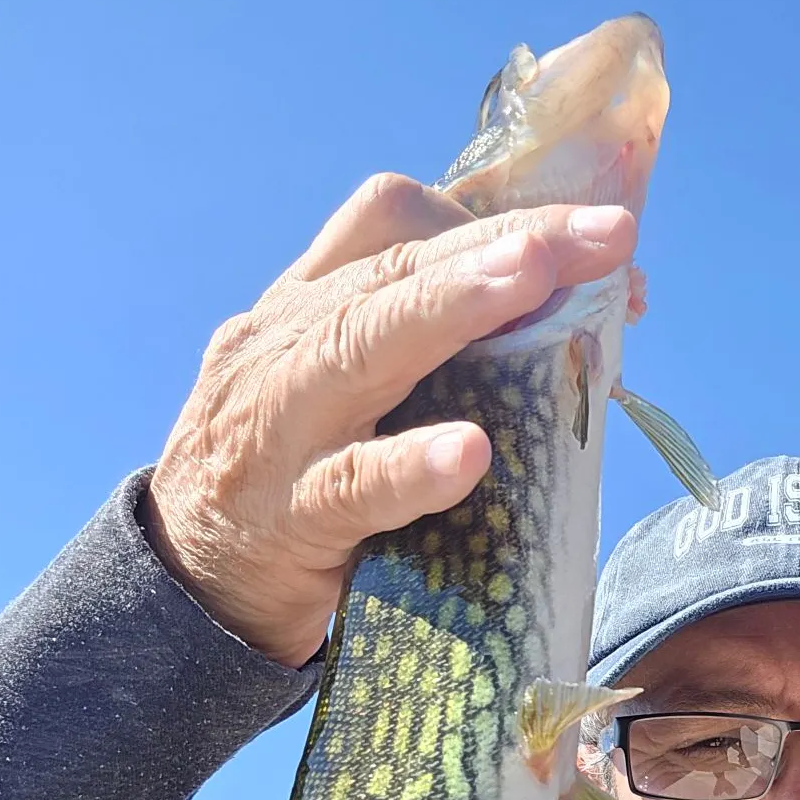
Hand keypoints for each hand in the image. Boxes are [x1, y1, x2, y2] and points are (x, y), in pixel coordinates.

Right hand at [145, 173, 635, 666]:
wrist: (192, 583)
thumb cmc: (302, 471)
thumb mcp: (349, 387)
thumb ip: (435, 349)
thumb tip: (584, 322)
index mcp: (309, 304)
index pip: (391, 221)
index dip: (493, 216)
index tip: (588, 232)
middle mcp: (288, 343)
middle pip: (398, 267)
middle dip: (508, 239)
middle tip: (607, 233)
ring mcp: (281, 424)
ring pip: (362, 345)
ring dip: (455, 304)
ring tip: (535, 277)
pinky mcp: (290, 513)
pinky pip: (353, 483)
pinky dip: (410, 465)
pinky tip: (469, 452)